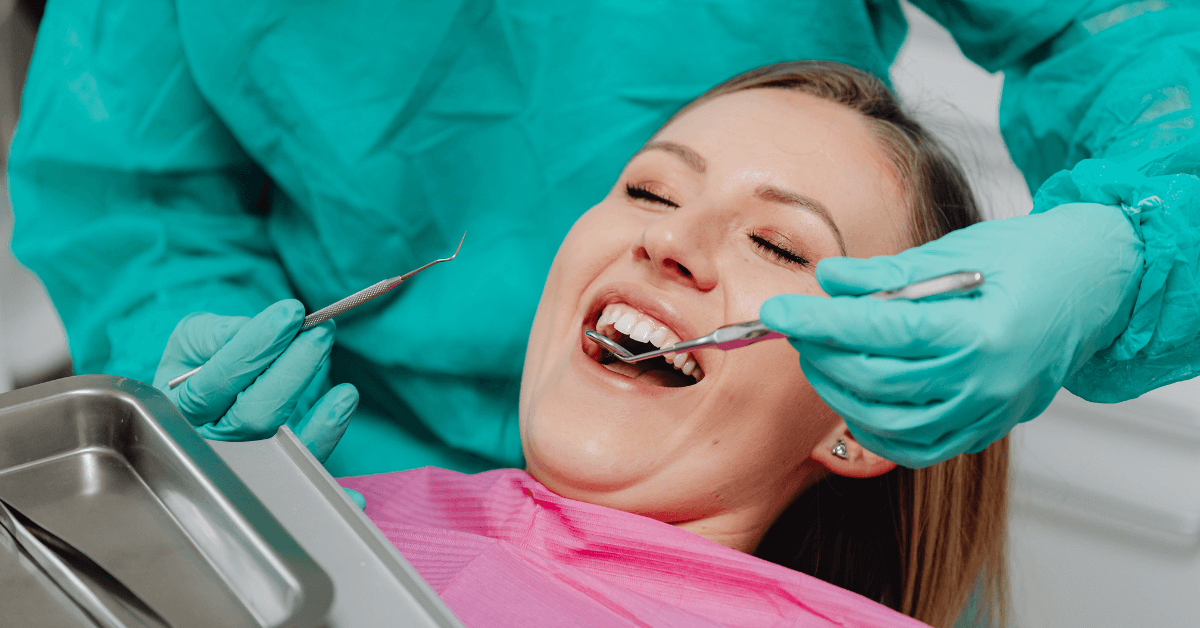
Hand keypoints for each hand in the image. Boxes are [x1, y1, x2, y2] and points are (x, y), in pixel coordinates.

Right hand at [153, 299, 358, 461]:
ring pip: (281, 436)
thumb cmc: (200, 362)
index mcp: (181, 406)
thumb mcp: (192, 339)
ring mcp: (247, 457)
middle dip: (292, 367)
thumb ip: (212, 334)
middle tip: (319, 329)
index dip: (256, 345)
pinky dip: (329, 431)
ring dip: (312, 396)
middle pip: (253, 413)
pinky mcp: (281, 464)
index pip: (218, 379)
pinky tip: (346, 396)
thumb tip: (245, 332)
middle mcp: (211, 437)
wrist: (208, 390)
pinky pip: (305, 458)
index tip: (291, 313)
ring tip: (329, 350)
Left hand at [760, 203, 1143, 467]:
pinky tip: (853, 400)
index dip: (820, 322)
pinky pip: (917, 449)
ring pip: (889, 422)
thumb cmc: (1031, 258)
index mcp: (982, 330)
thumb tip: (828, 279)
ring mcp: (987, 413)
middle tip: (796, 328)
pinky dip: (875, 430)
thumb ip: (889, 273)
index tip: (777, 312)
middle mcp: (986, 382)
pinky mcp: (986, 430)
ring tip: (820, 358)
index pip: (880, 330)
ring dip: (839, 393)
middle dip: (823, 354)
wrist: (1095, 285)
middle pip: (877, 379)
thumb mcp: (958, 250)